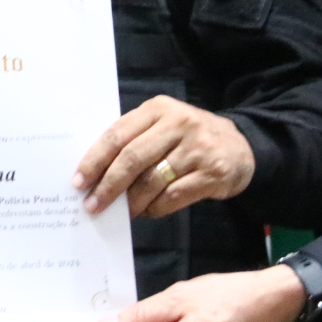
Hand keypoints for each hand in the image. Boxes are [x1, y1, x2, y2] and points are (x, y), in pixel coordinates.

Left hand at [72, 96, 255, 218]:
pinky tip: (145, 211)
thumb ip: (134, 139)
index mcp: (158, 109)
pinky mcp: (214, 173)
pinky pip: (174, 196)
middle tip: (93, 205)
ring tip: (120, 212)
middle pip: (132, 158)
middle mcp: (179, 124)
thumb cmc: (189, 137)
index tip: (79, 181)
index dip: (95, 160)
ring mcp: (198, 148)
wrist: (243, 147)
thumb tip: (96, 172)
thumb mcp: (163, 125)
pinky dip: (155, 208)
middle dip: (108, 185)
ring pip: (152, 181)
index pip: (117, 135)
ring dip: (131, 202)